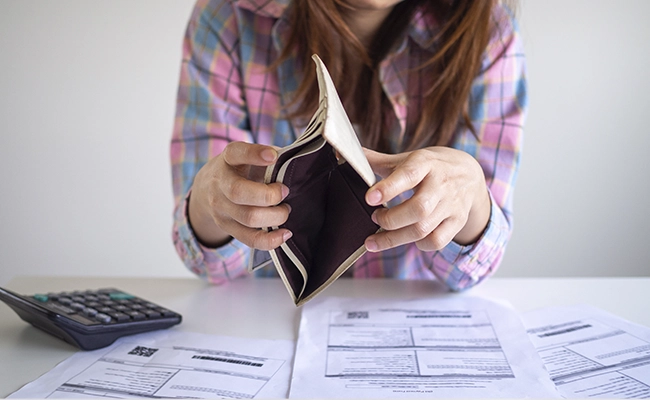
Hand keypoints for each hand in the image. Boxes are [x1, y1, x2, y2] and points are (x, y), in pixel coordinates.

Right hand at [188, 142, 291, 249]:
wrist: (207, 189)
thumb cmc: (241, 169)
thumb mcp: (250, 156)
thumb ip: (271, 156)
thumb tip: (301, 162)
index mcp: (227, 159)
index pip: (236, 153)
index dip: (253, 154)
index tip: (273, 156)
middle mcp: (219, 183)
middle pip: (238, 192)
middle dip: (269, 195)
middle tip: (285, 192)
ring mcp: (221, 207)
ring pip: (248, 217)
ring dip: (275, 216)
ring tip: (285, 209)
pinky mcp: (227, 227)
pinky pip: (249, 238)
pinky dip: (270, 239)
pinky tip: (285, 233)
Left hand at [363, 147, 490, 251]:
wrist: (470, 175)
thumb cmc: (432, 166)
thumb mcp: (409, 158)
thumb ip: (378, 161)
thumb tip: (347, 154)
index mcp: (426, 163)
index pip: (408, 175)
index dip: (388, 188)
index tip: (369, 198)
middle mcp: (441, 184)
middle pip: (418, 209)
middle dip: (391, 219)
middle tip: (374, 218)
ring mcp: (451, 205)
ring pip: (424, 229)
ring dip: (395, 238)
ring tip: (376, 238)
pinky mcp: (457, 222)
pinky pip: (437, 241)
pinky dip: (418, 245)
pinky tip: (406, 238)